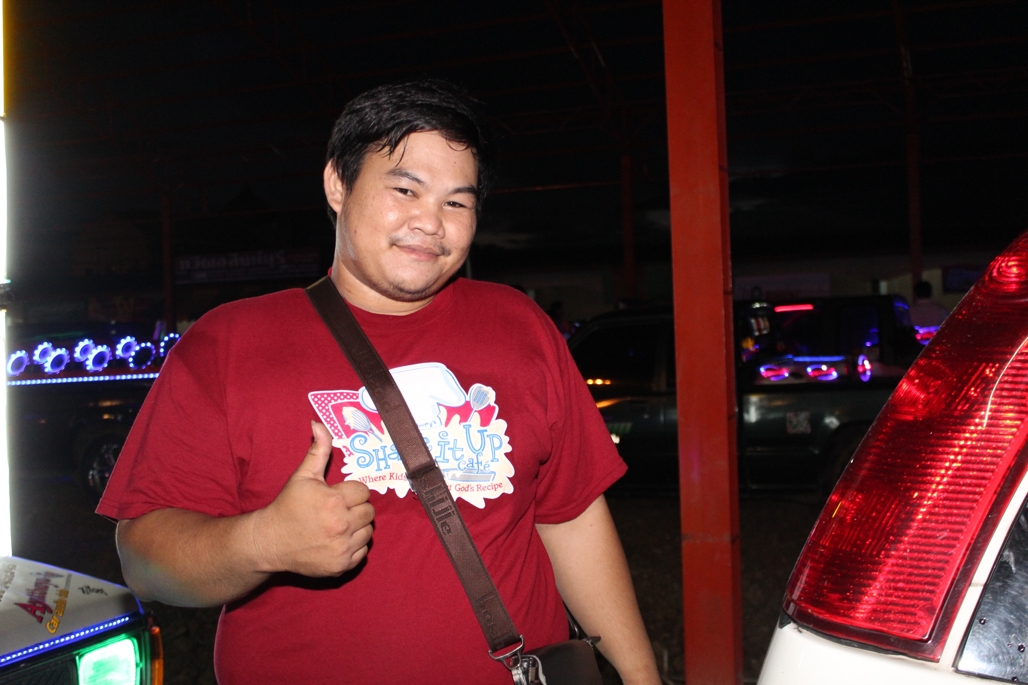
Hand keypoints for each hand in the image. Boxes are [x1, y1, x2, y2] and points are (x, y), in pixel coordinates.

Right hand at [251, 421, 374, 576]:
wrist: (269, 541)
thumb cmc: (288, 506)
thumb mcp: (302, 475)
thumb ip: (318, 449)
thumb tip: (319, 422)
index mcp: (334, 501)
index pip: (363, 491)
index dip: (350, 492)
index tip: (336, 496)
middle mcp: (341, 525)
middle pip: (369, 511)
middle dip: (356, 509)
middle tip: (337, 511)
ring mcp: (342, 548)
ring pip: (369, 531)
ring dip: (357, 528)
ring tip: (337, 525)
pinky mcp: (341, 565)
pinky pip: (363, 552)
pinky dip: (354, 547)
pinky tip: (336, 540)